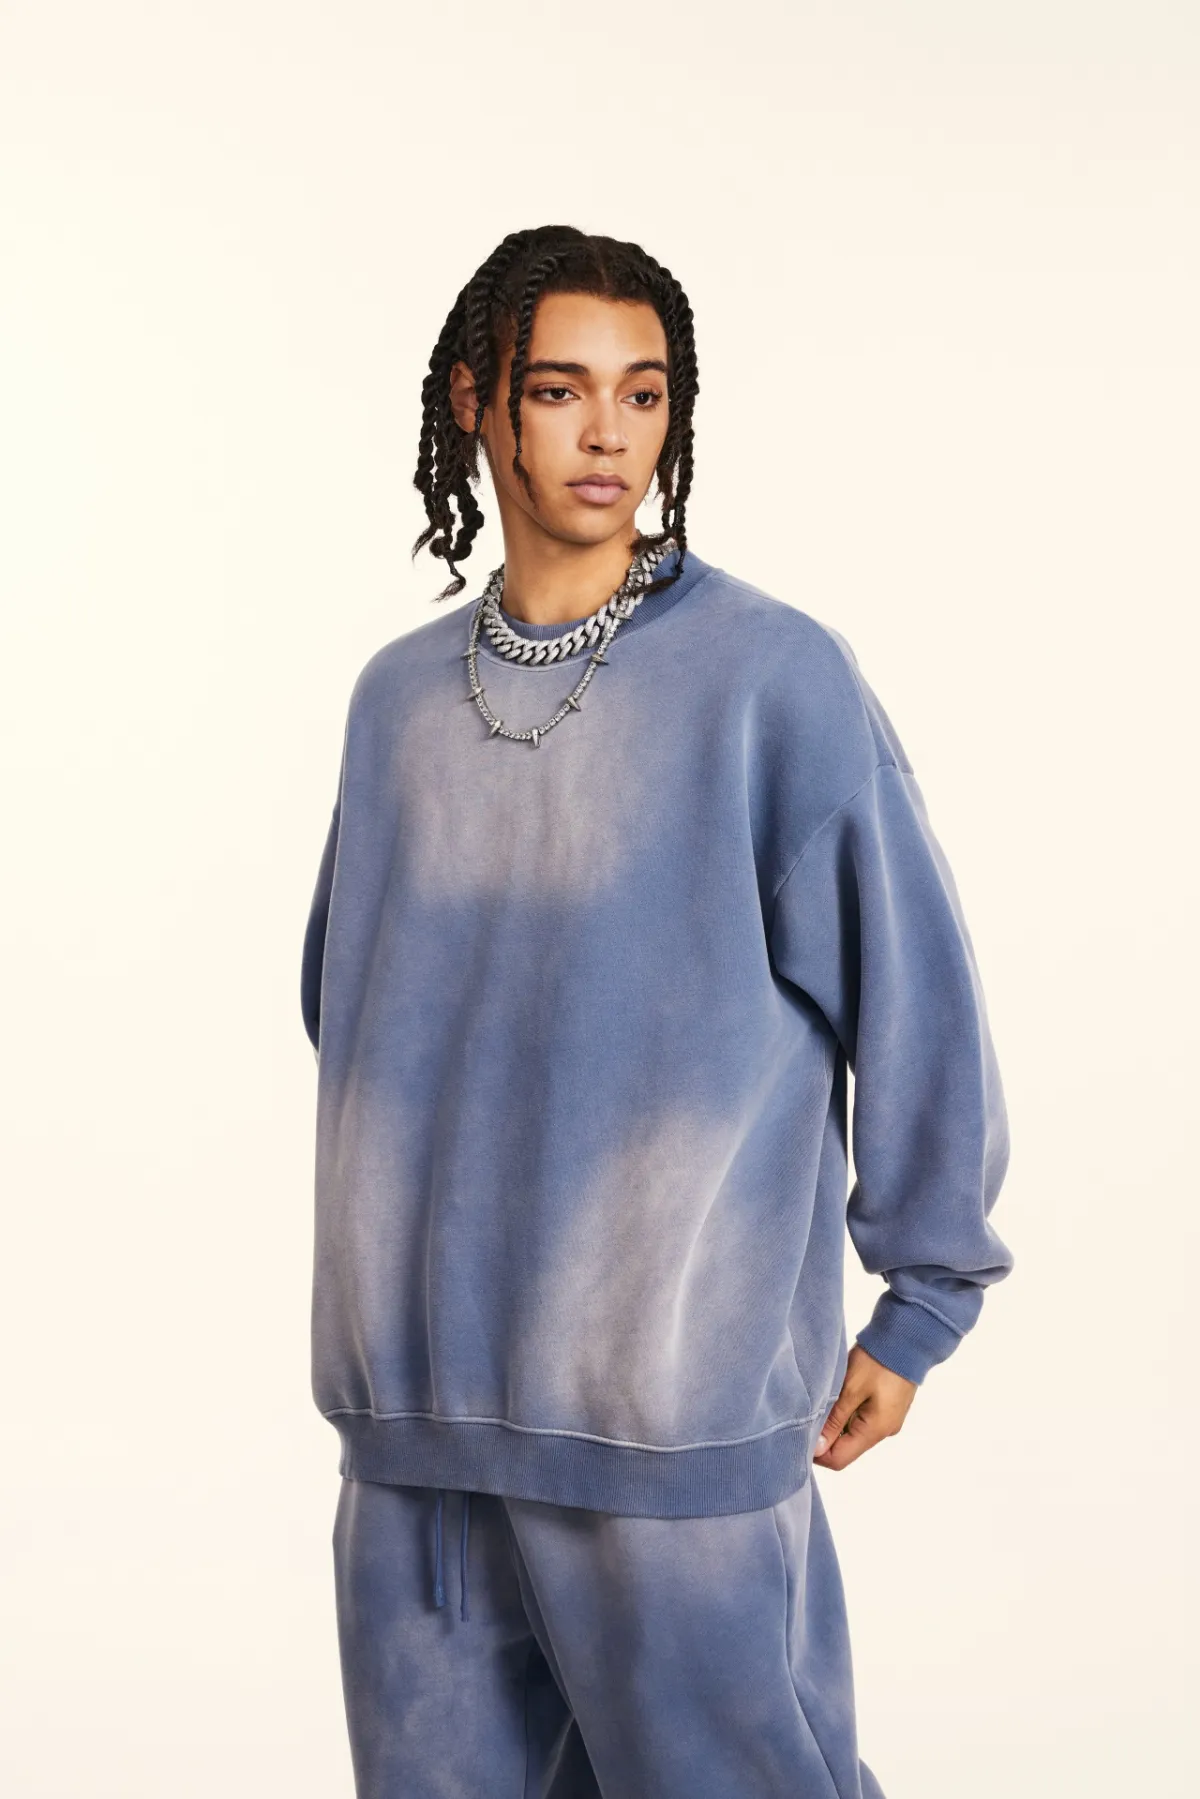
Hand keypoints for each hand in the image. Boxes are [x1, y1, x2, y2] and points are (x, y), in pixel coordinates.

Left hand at [812, 1344, 916, 1469]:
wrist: (906, 1339)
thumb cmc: (877, 1361)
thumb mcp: (850, 1389)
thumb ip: (834, 1421)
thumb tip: (817, 1449)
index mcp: (875, 1430)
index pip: (839, 1459)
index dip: (817, 1453)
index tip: (799, 1435)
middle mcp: (884, 1431)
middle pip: (846, 1449)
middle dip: (825, 1437)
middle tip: (807, 1414)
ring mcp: (887, 1420)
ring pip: (853, 1434)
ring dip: (836, 1423)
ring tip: (824, 1401)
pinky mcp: (887, 1409)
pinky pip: (863, 1420)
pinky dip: (847, 1413)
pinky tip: (839, 1395)